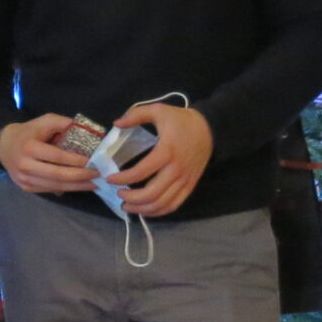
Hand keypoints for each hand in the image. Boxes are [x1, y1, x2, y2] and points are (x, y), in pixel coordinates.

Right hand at [0, 114, 95, 194]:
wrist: (3, 146)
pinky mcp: (26, 188)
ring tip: (94, 183)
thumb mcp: (43, 121)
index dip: (76, 161)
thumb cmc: (28, 132)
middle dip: (81, 176)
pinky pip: (50, 190)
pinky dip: (67, 188)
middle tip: (98, 175)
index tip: (94, 161)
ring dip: (78, 186)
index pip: (57, 157)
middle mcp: (25, 166)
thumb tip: (85, 131)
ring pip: (56, 186)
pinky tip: (80, 186)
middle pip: (58, 175)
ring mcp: (25, 180)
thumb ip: (62, 123)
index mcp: (29, 147)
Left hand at [113, 102, 211, 216]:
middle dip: (131, 198)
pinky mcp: (190, 186)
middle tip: (118, 194)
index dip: (123, 179)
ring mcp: (185, 180)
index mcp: (166, 151)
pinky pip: (173, 205)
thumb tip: (116, 123)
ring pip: (162, 203)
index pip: (141, 172)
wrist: (210, 129)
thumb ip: (135, 115)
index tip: (110, 179)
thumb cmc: (181, 120)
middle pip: (152, 193)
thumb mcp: (158, 110)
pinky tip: (145, 209)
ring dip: (142, 209)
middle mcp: (176, 169)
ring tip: (127, 206)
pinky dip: (158, 212)